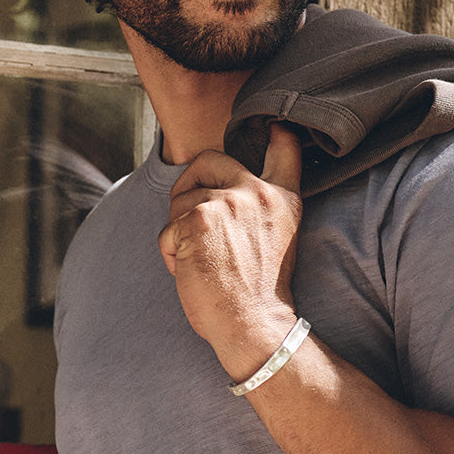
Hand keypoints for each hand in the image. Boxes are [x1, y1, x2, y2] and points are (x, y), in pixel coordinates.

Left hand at [158, 123, 303, 379]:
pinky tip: (189, 272)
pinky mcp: (198, 218)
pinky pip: (168, 228)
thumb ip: (257, 208)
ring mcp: (228, 202)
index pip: (285, 149)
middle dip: (188, 184)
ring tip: (198, 263)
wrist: (254, 326)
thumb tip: (216, 189)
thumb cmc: (257, 295)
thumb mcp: (276, 241)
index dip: (277, 133)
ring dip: (179, 233)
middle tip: (189, 220)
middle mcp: (258, 193)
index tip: (275, 127)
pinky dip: (170, 253)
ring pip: (181, 201)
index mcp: (283, 200)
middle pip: (208, 160)